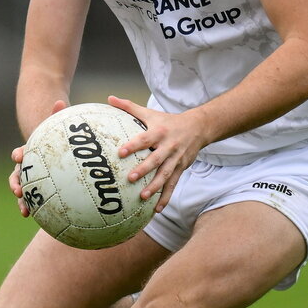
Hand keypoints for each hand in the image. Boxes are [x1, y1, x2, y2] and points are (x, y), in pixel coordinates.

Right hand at [9, 100, 67, 216]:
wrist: (54, 146)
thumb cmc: (57, 134)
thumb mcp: (57, 124)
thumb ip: (57, 114)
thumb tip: (59, 101)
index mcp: (30, 152)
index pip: (21, 153)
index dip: (19, 155)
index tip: (18, 156)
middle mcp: (28, 166)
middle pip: (17, 176)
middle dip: (15, 184)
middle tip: (18, 191)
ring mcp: (33, 178)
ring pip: (25, 191)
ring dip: (23, 202)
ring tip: (25, 212)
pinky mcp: (41, 189)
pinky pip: (40, 200)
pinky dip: (41, 209)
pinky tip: (47, 221)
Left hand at [109, 95, 208, 212]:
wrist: (198, 128)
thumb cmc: (168, 121)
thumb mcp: (150, 112)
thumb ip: (129, 107)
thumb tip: (109, 98)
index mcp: (160, 132)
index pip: (145, 139)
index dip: (133, 145)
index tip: (120, 152)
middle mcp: (169, 146)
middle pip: (156, 159)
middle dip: (144, 169)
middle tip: (131, 178)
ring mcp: (176, 159)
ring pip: (166, 174)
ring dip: (155, 187)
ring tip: (144, 197)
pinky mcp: (181, 169)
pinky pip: (173, 185)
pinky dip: (166, 197)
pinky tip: (157, 209)